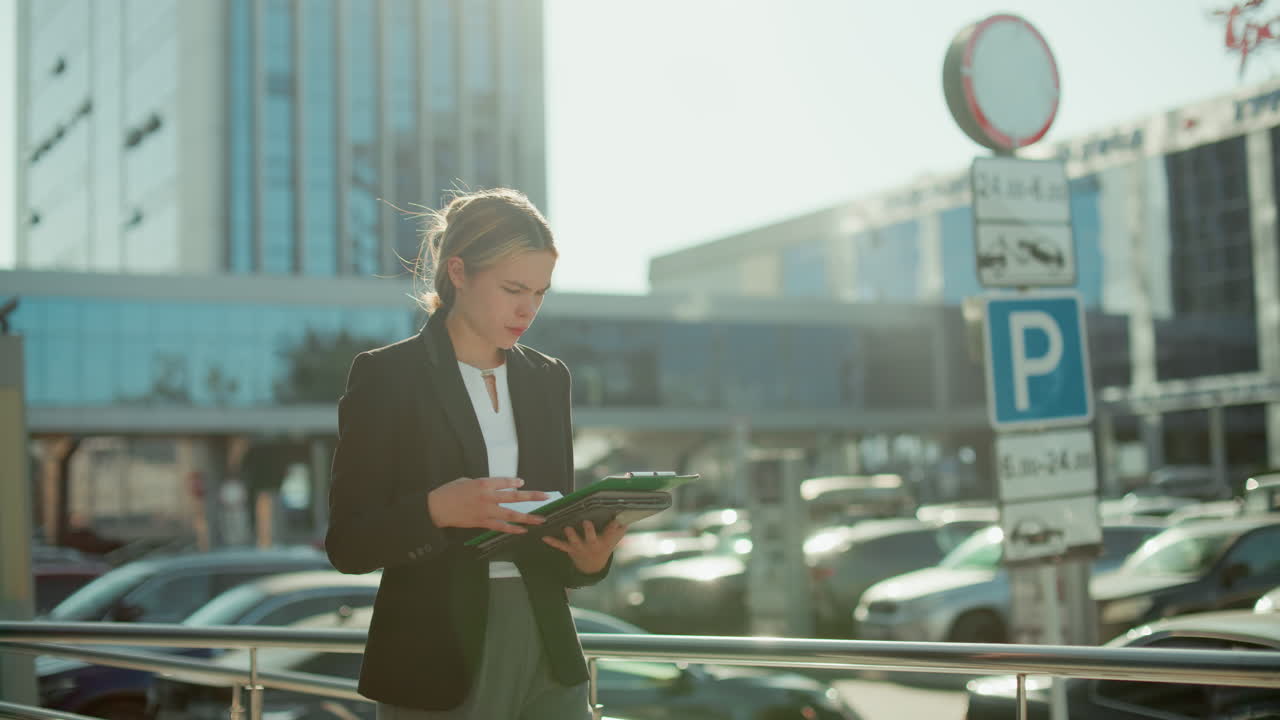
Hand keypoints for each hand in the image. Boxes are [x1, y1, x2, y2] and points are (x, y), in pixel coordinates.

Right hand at [427, 477, 548, 532]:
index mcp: (483, 483)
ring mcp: (486, 511)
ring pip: (511, 514)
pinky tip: (523, 530)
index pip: (504, 481)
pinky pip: (501, 526)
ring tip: (540, 519)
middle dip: (532, 496)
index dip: (515, 482)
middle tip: (546, 496)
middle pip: (514, 496)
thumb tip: (496, 488)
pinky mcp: (482, 523)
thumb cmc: (450, 491)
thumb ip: (483, 484)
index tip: (523, 483)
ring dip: (528, 517)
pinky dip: (512, 529)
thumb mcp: (467, 481)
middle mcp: (488, 496)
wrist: (437, 508)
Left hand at [542, 520, 626, 574]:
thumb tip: (626, 514)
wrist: (593, 565)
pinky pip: (560, 546)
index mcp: (604, 541)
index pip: (611, 533)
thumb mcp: (614, 539)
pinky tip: (544, 537)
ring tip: (567, 528)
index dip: (614, 527)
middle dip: (589, 531)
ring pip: (575, 541)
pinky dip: (552, 542)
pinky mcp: (570, 549)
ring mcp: (580, 547)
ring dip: (571, 535)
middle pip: (591, 538)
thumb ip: (620, 527)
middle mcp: (592, 545)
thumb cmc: (604, 546)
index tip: (617, 521)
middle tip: (587, 522)